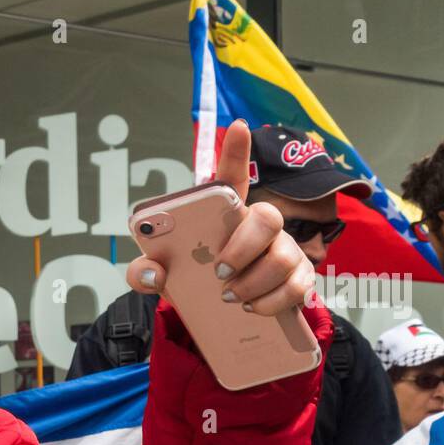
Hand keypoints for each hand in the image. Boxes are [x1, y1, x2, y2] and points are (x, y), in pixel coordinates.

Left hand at [126, 119, 316, 316]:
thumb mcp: (167, 278)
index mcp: (226, 217)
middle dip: (244, 245)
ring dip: (254, 282)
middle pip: (267, 217)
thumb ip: (144, 272)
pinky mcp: (299, 279)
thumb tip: (153, 272)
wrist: (225, 317)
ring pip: (283, 257)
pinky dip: (270, 301)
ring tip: (230, 297)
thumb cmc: (198, 285)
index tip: (239, 127)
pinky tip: (251, 308)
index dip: (236, 151)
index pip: (233, 177)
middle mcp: (260, 227)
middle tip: (220, 271)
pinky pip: (296, 286)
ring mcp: (285, 251)